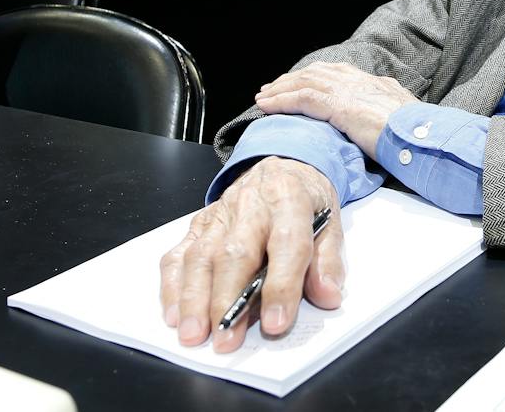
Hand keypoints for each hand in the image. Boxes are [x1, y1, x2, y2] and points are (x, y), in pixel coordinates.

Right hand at [158, 157, 343, 352]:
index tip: (276, 324)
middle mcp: (250, 205)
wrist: (283, 164)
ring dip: (194, 299)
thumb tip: (328, 295)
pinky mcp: (200, 224)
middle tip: (225, 339)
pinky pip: (179, 254)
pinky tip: (174, 314)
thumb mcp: (330, 220)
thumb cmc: (305, 198)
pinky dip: (173, 286)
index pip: (286, 244)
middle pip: (234, 253)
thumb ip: (328, 260)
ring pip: (200, 256)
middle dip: (226, 301)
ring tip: (193, 334)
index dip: (281, 286)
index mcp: (289, 200)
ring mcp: (220, 214)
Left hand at [254, 62, 417, 157]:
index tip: (297, 83)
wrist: (423, 135)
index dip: (312, 76)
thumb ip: (387, 112)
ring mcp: (348, 90)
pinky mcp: (339, 105)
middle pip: (315, 73)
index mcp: (373, 82)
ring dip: (279, 90)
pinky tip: (267, 106)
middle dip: (290, 80)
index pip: (335, 72)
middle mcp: (358, 80)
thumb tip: (382, 119)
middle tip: (271, 89)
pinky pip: (302, 98)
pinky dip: (281, 101)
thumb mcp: (402, 117)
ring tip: (262, 98)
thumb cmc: (418, 133)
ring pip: (304, 82)